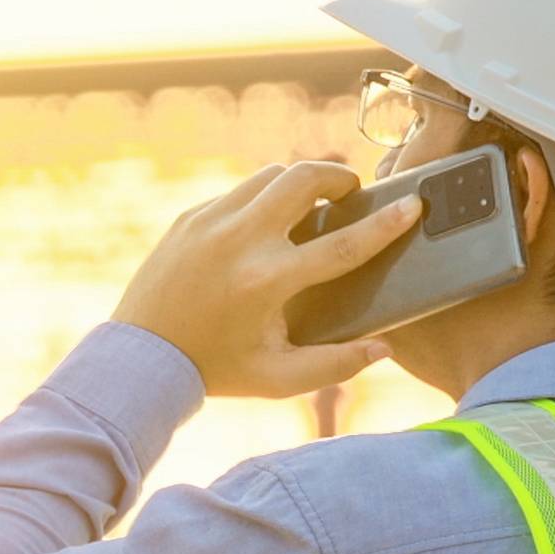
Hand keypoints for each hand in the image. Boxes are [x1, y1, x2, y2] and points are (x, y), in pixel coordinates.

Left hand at [109, 160, 422, 397]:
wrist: (142, 357)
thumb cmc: (216, 370)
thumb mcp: (278, 378)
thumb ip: (335, 365)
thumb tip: (383, 349)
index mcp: (267, 281)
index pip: (341, 244)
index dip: (384, 224)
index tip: (412, 204)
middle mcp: (239, 241)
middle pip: (304, 178)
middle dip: (338, 177)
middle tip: (351, 194)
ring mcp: (210, 222)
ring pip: (270, 174)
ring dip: (299, 182)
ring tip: (312, 204)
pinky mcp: (190, 216)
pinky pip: (239, 191)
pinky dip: (262, 199)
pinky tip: (267, 224)